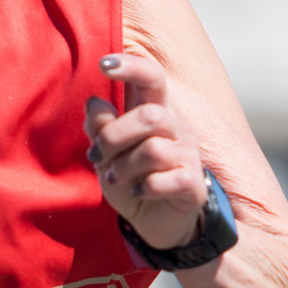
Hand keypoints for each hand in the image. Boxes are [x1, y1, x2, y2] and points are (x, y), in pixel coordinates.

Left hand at [84, 51, 209, 252]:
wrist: (155, 224)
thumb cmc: (131, 182)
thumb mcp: (106, 156)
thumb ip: (100, 129)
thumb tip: (94, 101)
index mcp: (154, 113)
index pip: (152, 77)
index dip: (131, 66)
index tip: (103, 63)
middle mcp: (175, 127)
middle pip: (150, 115)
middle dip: (114, 136)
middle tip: (97, 156)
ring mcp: (188, 155)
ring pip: (154, 149)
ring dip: (124, 167)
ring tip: (116, 179)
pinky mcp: (193, 183)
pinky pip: (166, 179)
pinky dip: (144, 188)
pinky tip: (138, 192)